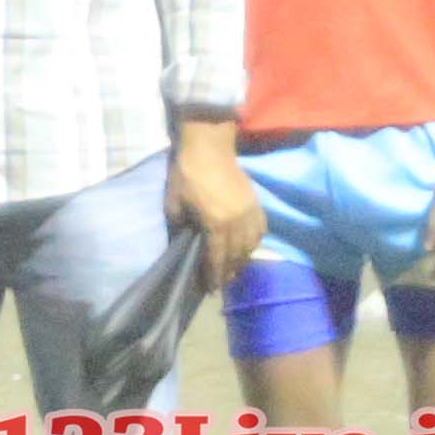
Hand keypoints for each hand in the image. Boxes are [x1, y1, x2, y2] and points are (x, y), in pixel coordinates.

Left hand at [167, 126, 261, 291]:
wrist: (208, 146)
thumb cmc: (187, 174)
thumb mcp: (174, 205)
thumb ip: (179, 229)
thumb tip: (182, 247)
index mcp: (216, 224)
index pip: (217, 259)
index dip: (214, 276)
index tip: (210, 289)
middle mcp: (238, 222)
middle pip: (236, 256)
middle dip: (228, 272)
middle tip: (220, 282)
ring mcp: (250, 212)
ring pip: (251, 245)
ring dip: (242, 260)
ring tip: (233, 268)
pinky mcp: (256, 202)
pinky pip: (261, 230)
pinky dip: (254, 242)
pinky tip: (246, 247)